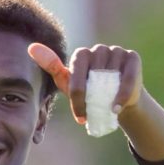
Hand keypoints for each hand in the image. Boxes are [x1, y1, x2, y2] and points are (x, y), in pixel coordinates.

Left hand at [28, 43, 142, 124]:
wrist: (118, 102)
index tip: (79, 116)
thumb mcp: (70, 85)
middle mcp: (99, 49)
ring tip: (106, 111)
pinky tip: (117, 108)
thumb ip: (53, 68)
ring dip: (108, 96)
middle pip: (93, 75)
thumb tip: (31, 47)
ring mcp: (116, 52)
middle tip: (91, 116)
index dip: (77, 96)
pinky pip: (127, 76)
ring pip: (110, 75)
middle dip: (91, 98)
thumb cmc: (90, 93)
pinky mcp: (132, 58)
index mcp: (82, 55)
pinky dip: (123, 93)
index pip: (76, 74)